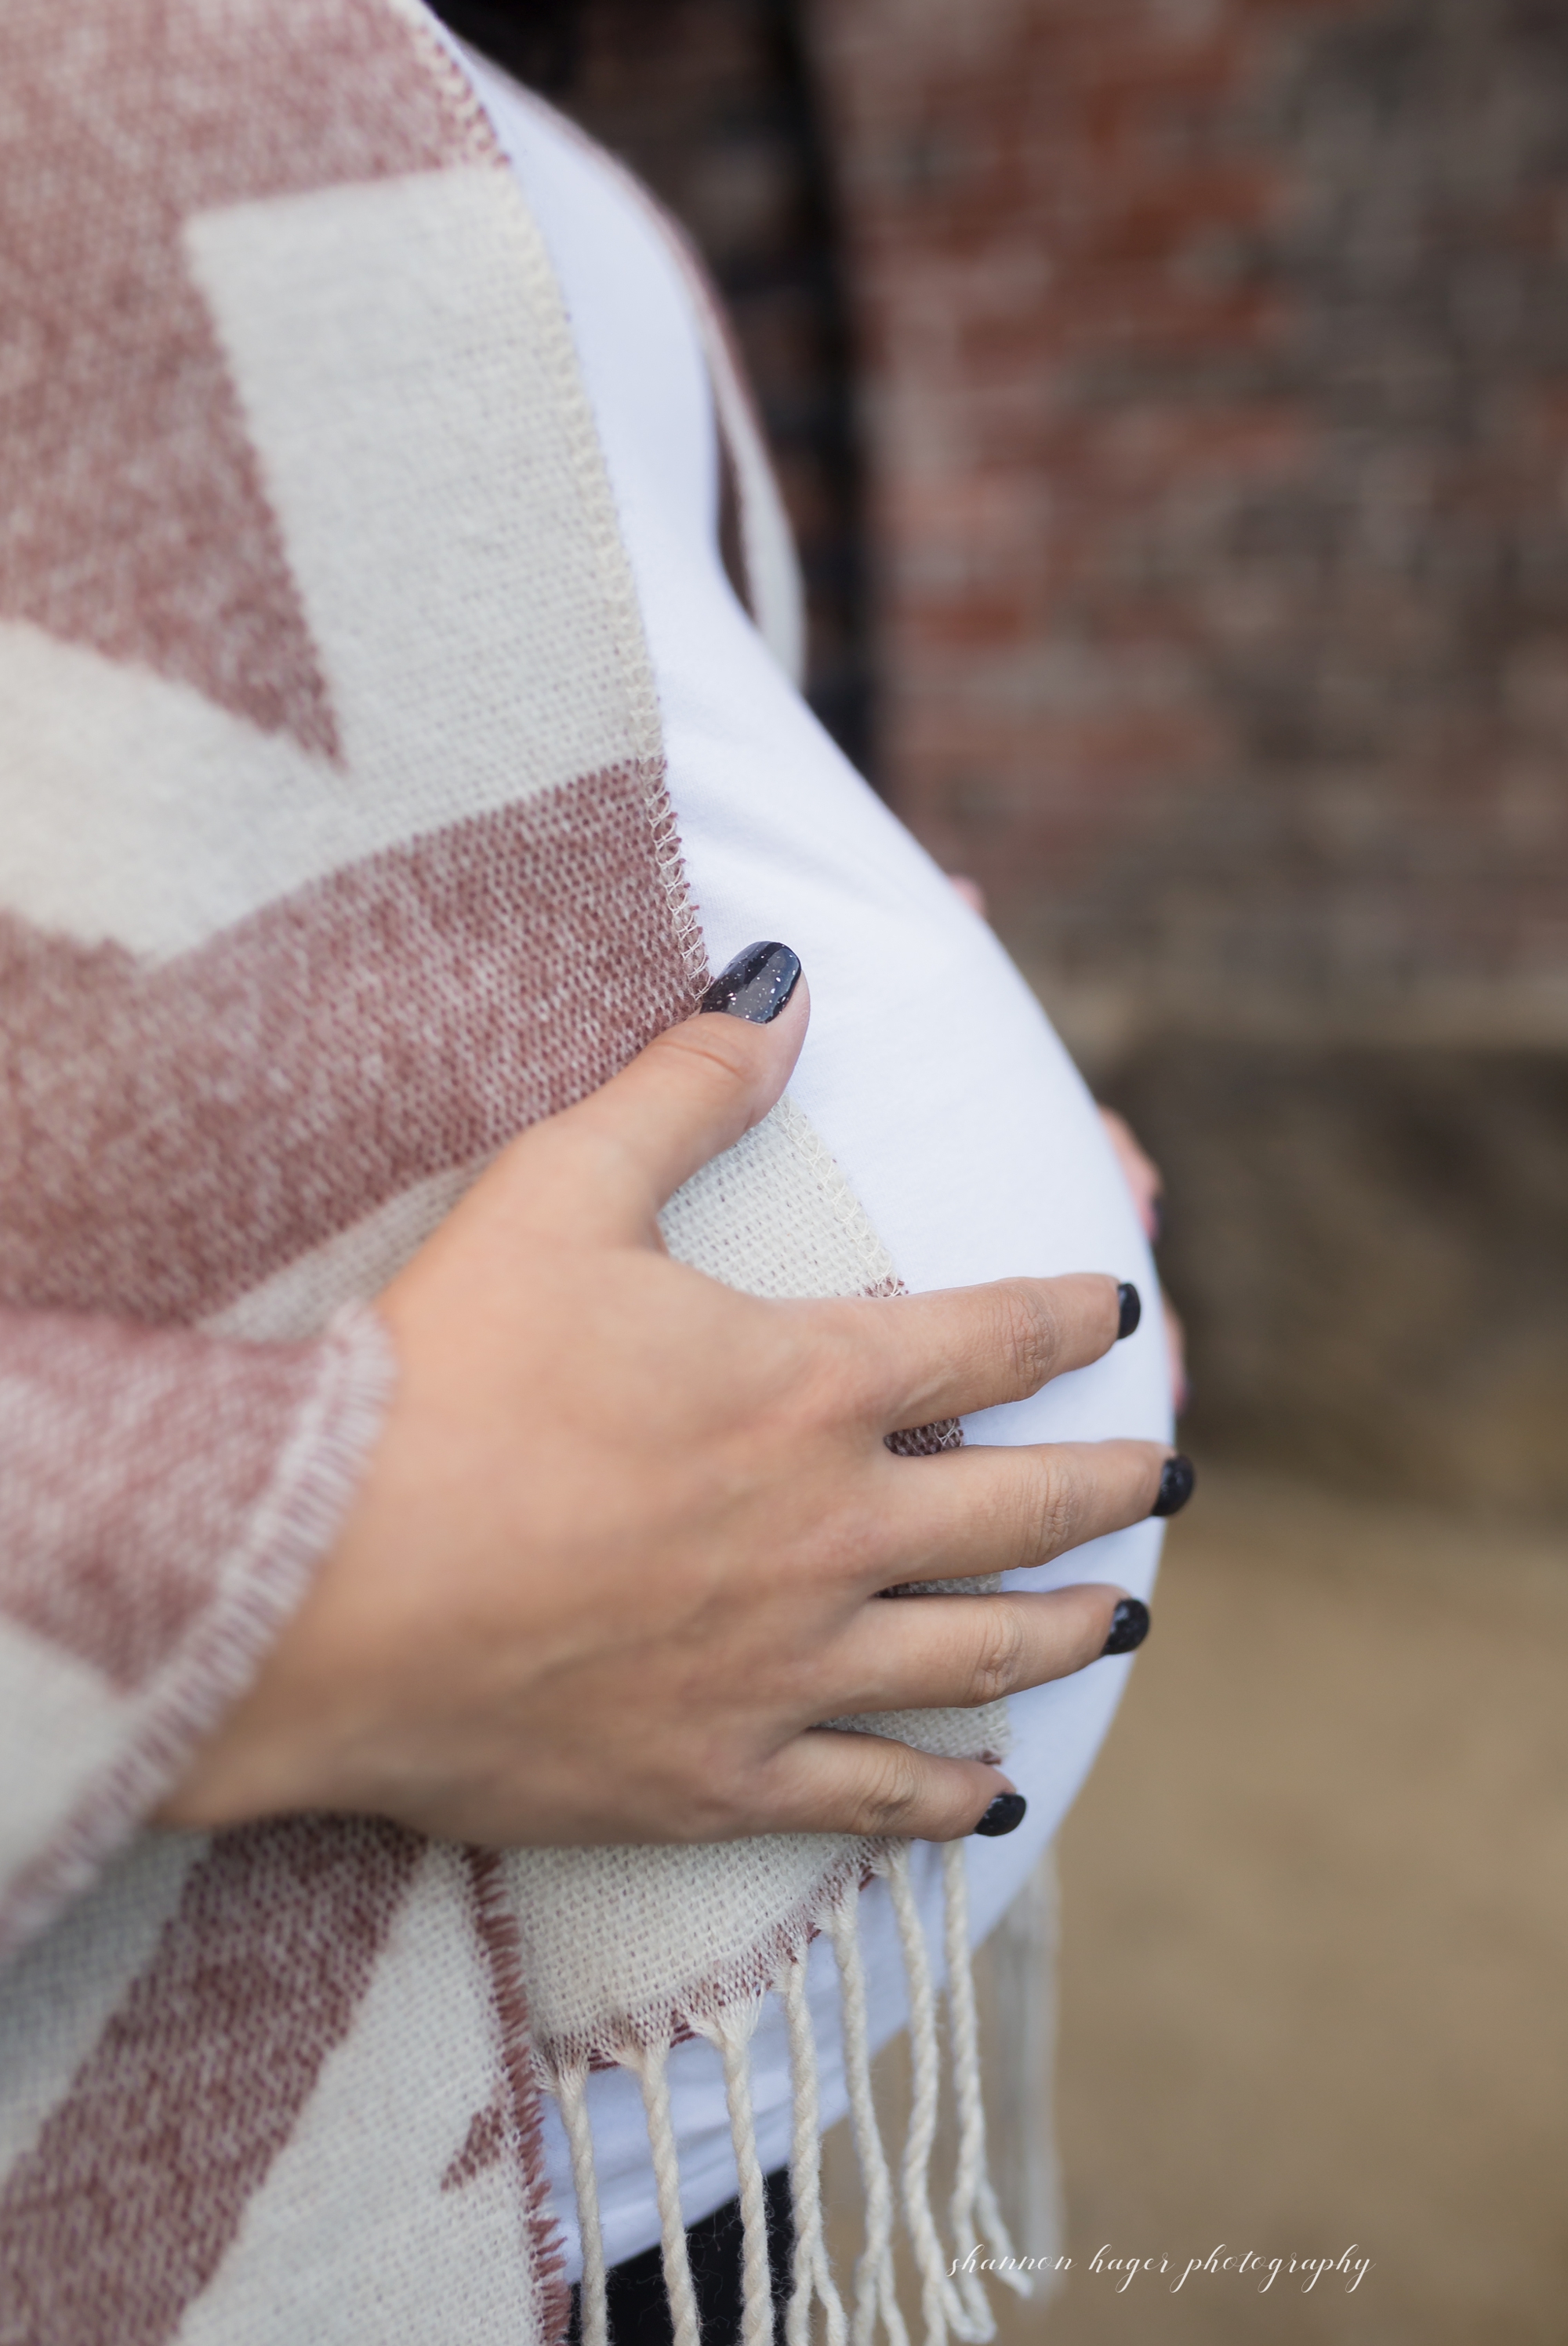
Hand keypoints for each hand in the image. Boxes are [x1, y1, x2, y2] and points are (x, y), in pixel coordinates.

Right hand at [161, 957, 1176, 1848]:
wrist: (320, 1585)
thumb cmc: (439, 1376)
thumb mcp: (560, 1189)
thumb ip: (687, 1086)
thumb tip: (784, 985)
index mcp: (808, 1388)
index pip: (990, 1341)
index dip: (1069, 1317)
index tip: (1120, 1313)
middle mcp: (832, 1534)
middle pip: (1023, 1512)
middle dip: (1112, 1487)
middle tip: (1169, 1481)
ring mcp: (786, 1669)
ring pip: (982, 1659)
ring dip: (1070, 1633)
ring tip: (1125, 1622)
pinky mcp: (717, 1780)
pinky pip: (874, 1801)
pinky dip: (949, 1804)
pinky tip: (995, 1806)